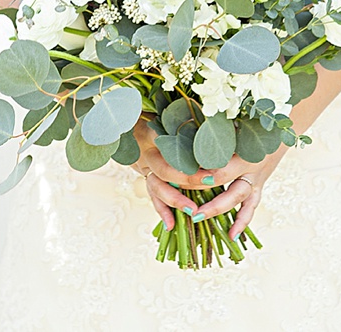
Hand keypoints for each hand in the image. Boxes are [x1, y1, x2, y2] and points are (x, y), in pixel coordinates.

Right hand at [132, 117, 218, 231]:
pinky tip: (171, 225)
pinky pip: (152, 197)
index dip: (188, 148)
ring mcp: (143, 167)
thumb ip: (184, 118)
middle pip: (164, 169)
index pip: (169, 142)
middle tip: (210, 181)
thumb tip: (209, 120)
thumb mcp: (168, 115)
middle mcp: (146, 152)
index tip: (209, 158)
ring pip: (156, 187)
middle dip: (186, 178)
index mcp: (152, 133)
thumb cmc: (158, 119)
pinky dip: (162, 211)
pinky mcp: (146, 178)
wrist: (130, 128)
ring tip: (193, 210)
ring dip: (174, 200)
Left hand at [132, 117, 286, 237]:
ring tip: (200, 220)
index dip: (203, 177)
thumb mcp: (236, 122)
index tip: (183, 180)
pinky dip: (242, 222)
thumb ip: (216, 129)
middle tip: (190, 209)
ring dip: (220, 211)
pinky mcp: (258, 186)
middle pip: (229, 189)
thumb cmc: (254, 122)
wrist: (282, 129)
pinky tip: (232, 236)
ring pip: (238, 200)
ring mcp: (256, 179)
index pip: (221, 170)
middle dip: (209, 200)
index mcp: (245, 152)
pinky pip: (250, 207)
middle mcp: (251, 168)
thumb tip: (186, 125)